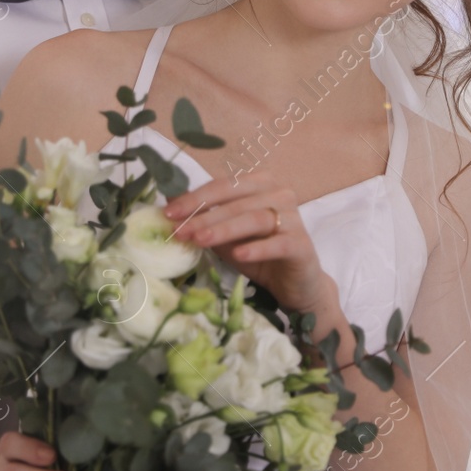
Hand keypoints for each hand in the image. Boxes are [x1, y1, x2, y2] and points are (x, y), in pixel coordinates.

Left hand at [163, 172, 331, 312]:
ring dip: (224, 229)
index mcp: (260, 185)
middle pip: (236, 201)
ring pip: (254, 218)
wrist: (294, 285)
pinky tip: (239, 254)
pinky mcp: (302, 244)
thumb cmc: (258, 255)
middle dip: (204, 216)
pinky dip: (257, 248)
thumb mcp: (225, 237)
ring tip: (200, 241)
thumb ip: (203, 220)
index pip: (223, 185)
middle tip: (179, 231)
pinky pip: (278, 243)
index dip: (194, 198)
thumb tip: (168, 205)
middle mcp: (280, 194)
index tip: (168, 213)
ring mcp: (294, 218)